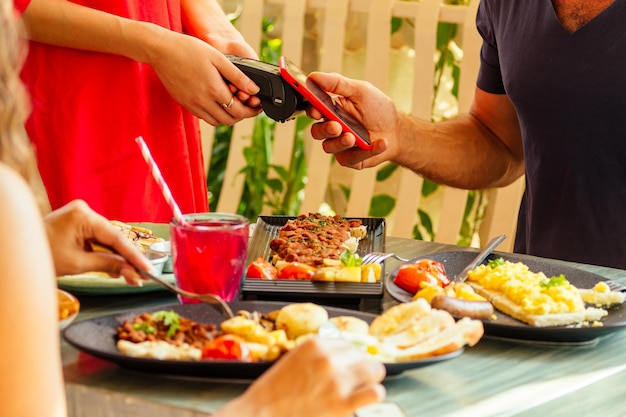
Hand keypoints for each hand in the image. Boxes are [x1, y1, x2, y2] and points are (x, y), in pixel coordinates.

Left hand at [44, 200, 151, 283]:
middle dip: (126, 258)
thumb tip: (132, 272)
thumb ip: (108, 265)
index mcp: (83, 215)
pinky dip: (105, 254)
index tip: (148, 269)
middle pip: (114, 237)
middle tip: (140, 277)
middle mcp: (85, 210)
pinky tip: (115, 268)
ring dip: (117, 258)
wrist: (16, 253)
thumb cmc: (42, 256)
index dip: (134, 255)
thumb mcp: (78, 264)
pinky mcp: (79, 223)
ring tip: (130, 276)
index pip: (116, 237)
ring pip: (107, 239)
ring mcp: (81, 215)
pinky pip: (98, 239)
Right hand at [147, 30, 261, 125]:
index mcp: (213, 89)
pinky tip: (216, 101)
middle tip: (248, 106)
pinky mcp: (184, 104)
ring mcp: (192, 105)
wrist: (161, 50)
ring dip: (227, 116)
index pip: (239, 111)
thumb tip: (254, 90)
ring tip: (233, 104)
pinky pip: (203, 116)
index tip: (257, 106)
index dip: (251, 111)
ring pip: (216, 122)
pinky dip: (213, 114)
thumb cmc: (189, 49)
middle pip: (229, 120)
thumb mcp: (218, 59)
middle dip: (242, 115)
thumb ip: (238, 76)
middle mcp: (202, 102)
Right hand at [217, 337, 385, 416]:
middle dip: (359, 366)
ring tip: (361, 387)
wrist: (261, 414)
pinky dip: (372, 394)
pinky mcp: (342, 404)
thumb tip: (340, 354)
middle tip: (354, 377)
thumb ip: (318, 354)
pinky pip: (375, 392)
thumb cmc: (273, 392)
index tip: (347, 363)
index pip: (348, 343)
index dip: (348, 355)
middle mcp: (328, 358)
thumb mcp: (294, 360)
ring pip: (375, 371)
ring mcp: (337, 381)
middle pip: (362, 355)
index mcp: (315, 344)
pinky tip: (363, 398)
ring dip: (369, 379)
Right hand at [307, 72, 399, 168]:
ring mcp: (340, 144)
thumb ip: (337, 83)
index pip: (314, 109)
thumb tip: (314, 76)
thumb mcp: (360, 90)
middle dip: (325, 129)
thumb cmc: (378, 109)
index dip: (312, 111)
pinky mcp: (350, 158)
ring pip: (329, 147)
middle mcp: (333, 127)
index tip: (316, 111)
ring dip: (340, 142)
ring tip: (353, 137)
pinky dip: (365, 151)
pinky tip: (379, 143)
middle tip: (336, 126)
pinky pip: (350, 158)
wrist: (397, 130)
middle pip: (316, 131)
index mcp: (332, 109)